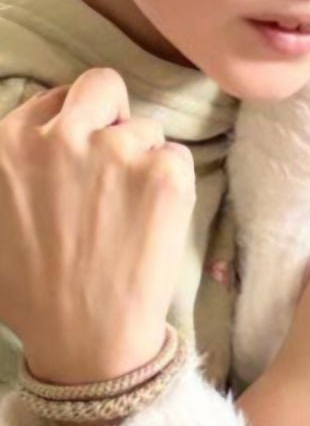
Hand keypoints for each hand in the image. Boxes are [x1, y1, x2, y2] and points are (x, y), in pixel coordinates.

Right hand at [0, 68, 194, 382]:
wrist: (83, 340)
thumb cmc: (34, 286)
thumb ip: (14, 164)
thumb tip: (36, 130)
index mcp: (8, 144)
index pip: (55, 99)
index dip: (73, 126)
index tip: (77, 157)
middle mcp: (60, 137)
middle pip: (102, 85)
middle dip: (110, 114)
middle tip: (112, 162)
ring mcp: (115, 149)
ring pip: (143, 127)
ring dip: (139, 160)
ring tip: (121, 216)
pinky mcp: (163, 169)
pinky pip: (176, 156)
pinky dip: (169, 183)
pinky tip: (148, 222)